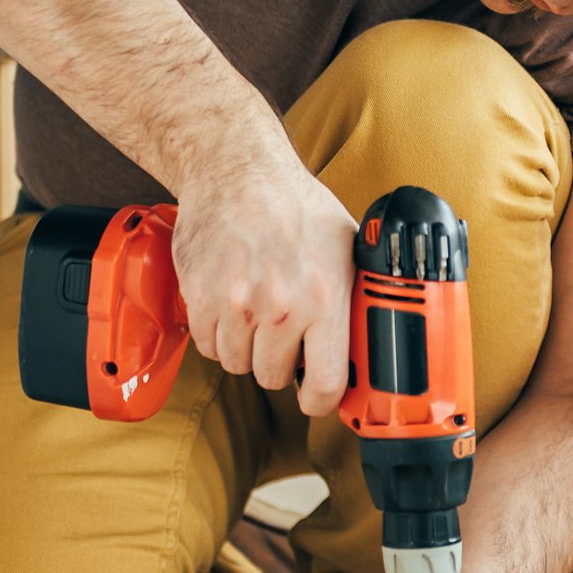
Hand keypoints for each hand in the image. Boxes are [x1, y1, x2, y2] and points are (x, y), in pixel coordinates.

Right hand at [172, 144, 356, 414]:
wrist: (236, 170)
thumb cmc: (295, 205)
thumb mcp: (346, 246)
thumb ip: (355, 297)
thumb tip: (371, 339)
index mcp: (324, 298)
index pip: (325, 384)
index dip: (321, 401)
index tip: (317, 398)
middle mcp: (280, 306)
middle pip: (273, 378)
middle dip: (280, 363)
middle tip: (283, 335)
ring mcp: (236, 304)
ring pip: (237, 364)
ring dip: (247, 348)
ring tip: (256, 313)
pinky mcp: (201, 298)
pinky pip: (207, 346)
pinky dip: (217, 334)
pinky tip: (231, 305)